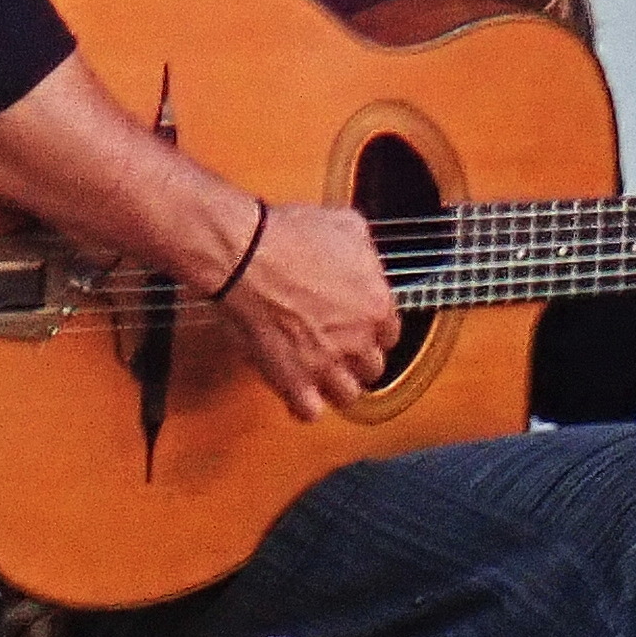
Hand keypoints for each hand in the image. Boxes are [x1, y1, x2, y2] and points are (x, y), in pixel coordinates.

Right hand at [202, 197, 401, 419]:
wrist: (244, 254)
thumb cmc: (288, 235)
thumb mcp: (345, 224)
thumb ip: (365, 250)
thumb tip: (367, 257)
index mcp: (377, 305)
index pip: (391, 334)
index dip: (372, 330)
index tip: (359, 328)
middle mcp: (358, 340)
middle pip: (372, 367)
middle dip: (357, 359)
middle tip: (339, 349)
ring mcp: (326, 364)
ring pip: (348, 395)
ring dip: (336, 386)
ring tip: (321, 375)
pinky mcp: (293, 380)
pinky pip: (310, 412)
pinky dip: (305, 405)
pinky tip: (298, 391)